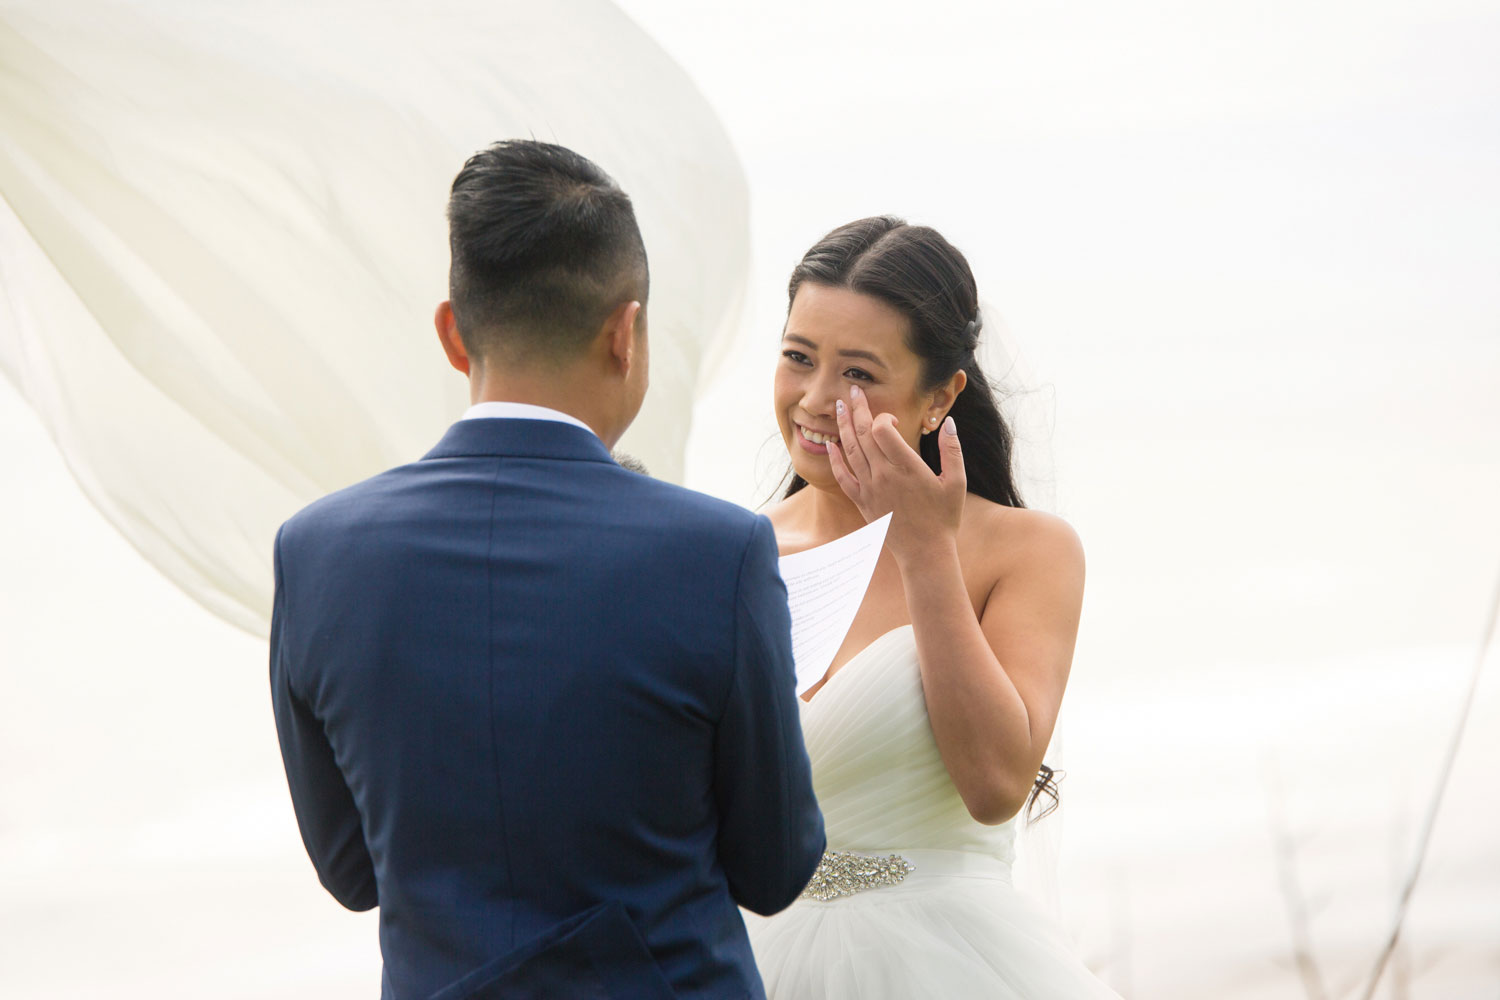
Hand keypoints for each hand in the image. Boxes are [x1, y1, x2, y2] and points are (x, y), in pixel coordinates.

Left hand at [827, 384, 965, 560]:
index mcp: (907, 468)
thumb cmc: (944, 518)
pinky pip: (842, 477)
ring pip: (851, 450)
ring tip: (838, 406)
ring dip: (843, 426)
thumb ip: (953, 451)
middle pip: (864, 434)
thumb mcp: (956, 483)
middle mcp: (884, 476)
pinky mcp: (862, 501)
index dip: (884, 417)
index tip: (893, 418)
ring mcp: (870, 489)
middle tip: (852, 390)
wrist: (924, 552)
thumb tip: (950, 423)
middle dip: (857, 408)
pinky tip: (830, 444)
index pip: (883, 430)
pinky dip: (834, 459)